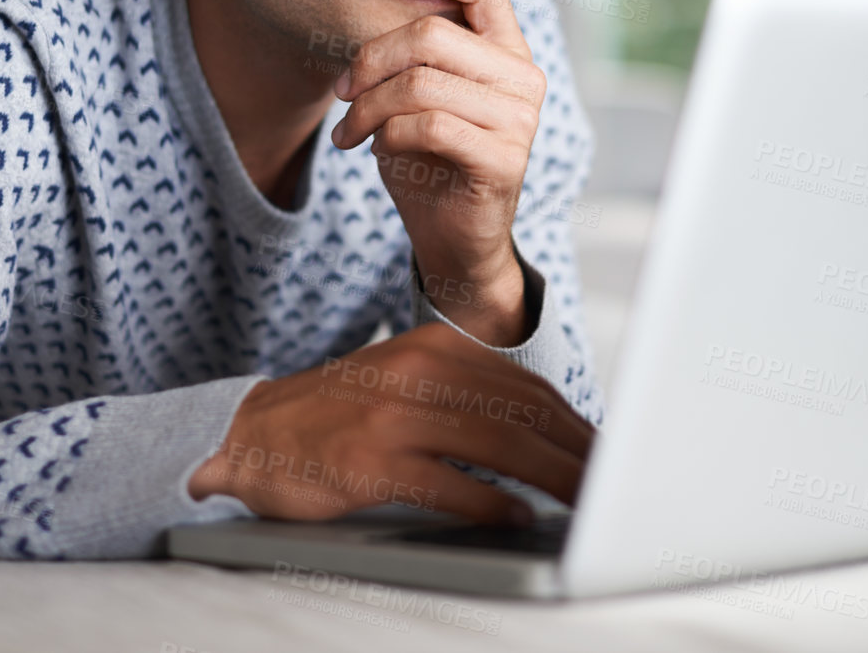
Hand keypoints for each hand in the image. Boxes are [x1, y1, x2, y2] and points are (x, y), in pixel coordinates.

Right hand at [189, 323, 592, 522]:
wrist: (251, 432)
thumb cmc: (344, 417)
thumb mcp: (410, 383)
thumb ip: (473, 399)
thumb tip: (554, 437)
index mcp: (437, 349)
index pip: (528, 388)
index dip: (576, 425)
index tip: (611, 456)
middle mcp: (421, 372)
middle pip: (525, 414)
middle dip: (578, 454)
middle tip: (616, 487)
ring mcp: (396, 415)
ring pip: (499, 445)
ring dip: (553, 478)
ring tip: (587, 504)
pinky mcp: (372, 462)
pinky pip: (449, 484)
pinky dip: (492, 504)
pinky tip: (519, 518)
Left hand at [330, 0, 546, 342]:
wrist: (452, 237)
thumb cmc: (429, 157)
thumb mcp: (418, 94)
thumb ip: (414, 52)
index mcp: (506, 51)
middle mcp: (523, 78)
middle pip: (432, 35)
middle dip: (370, 61)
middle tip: (342, 93)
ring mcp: (519, 119)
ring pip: (422, 83)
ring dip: (368, 107)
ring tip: (350, 130)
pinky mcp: (503, 159)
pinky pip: (428, 125)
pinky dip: (387, 134)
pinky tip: (373, 150)